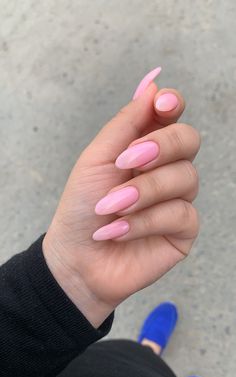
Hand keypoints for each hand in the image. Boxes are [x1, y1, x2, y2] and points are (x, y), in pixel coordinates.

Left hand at [43, 83, 199, 327]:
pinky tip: (119, 231)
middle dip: (160, 148)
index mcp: (145, 148)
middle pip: (189, 140)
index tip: (162, 105)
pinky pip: (180, 214)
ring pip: (186, 178)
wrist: (77, 257)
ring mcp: (177, 199)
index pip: (171, 116)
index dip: (172, 105)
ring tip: (111, 208)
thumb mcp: (97, 159)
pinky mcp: (183, 229)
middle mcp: (166, 169)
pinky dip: (146, 221)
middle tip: (126, 163)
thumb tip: (154, 84)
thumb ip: (126, 123)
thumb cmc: (82, 207)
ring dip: (144, 192)